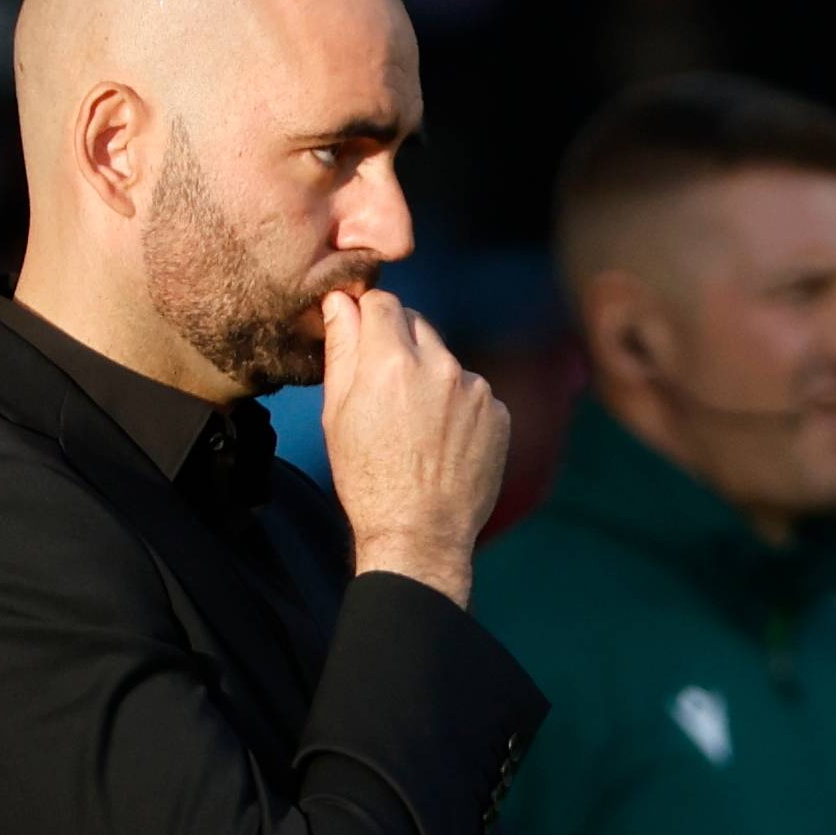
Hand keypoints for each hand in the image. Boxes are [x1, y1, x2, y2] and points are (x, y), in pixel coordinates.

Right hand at [320, 288, 508, 607]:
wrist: (420, 533)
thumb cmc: (368, 479)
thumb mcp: (338, 414)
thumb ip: (342, 349)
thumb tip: (340, 301)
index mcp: (391, 362)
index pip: (383, 303)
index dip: (369, 318)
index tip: (364, 339)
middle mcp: (439, 365)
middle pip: (417, 325)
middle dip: (400, 346)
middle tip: (387, 391)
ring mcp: (475, 389)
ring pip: (446, 360)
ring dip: (432, 378)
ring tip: (417, 428)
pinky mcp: (498, 411)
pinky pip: (472, 392)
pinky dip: (459, 407)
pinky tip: (444, 442)